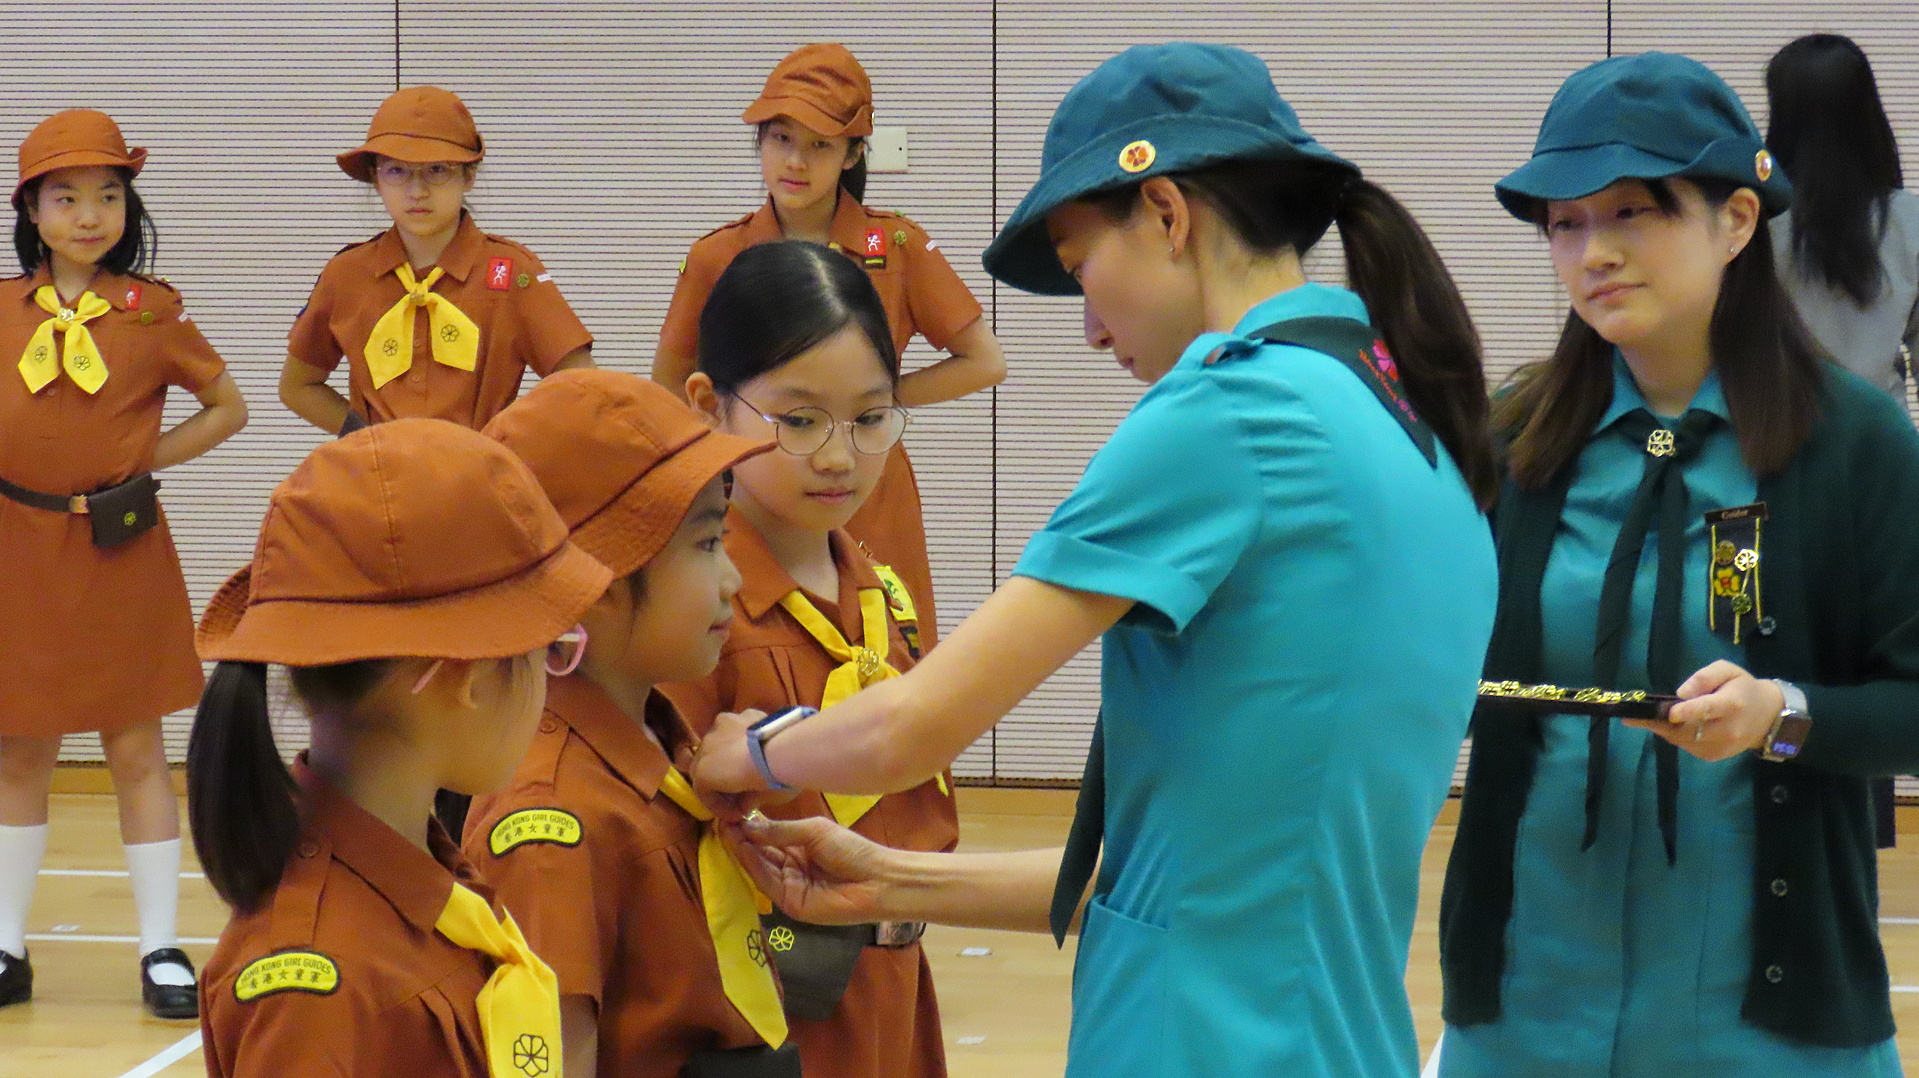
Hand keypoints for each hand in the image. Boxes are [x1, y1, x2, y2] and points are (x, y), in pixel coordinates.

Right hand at [691, 709, 769, 818]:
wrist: (791, 748)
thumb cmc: (770, 781)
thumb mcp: (758, 800)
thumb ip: (746, 802)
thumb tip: (743, 806)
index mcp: (704, 771)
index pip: (703, 790)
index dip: (718, 805)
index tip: (736, 814)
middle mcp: (707, 744)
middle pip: (707, 764)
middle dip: (720, 779)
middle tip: (738, 793)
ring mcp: (724, 724)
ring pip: (720, 743)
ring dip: (728, 757)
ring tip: (747, 767)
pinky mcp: (745, 713)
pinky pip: (738, 730)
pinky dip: (743, 741)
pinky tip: (758, 748)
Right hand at [721, 814, 897, 924]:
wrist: (877, 879)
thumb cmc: (851, 850)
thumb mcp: (813, 832)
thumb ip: (780, 831)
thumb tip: (747, 824)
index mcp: (798, 849)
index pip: (767, 838)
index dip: (749, 827)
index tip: (731, 812)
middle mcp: (790, 868)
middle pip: (759, 853)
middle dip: (741, 838)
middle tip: (722, 819)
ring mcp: (788, 887)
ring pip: (759, 867)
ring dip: (742, 850)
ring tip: (727, 830)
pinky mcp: (789, 904)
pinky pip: (767, 882)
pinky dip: (753, 865)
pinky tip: (742, 848)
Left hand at [1624, 660, 1781, 762]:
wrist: (1767, 717)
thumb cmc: (1742, 688)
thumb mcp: (1727, 670)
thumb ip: (1704, 677)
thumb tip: (1681, 692)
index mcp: (1732, 704)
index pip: (1708, 709)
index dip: (1688, 711)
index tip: (1669, 711)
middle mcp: (1728, 729)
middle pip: (1688, 730)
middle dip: (1660, 723)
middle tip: (1634, 716)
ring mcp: (1721, 746)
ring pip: (1682, 740)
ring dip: (1664, 729)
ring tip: (1651, 717)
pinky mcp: (1714, 756)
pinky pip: (1686, 747)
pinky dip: (1675, 736)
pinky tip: (1674, 725)